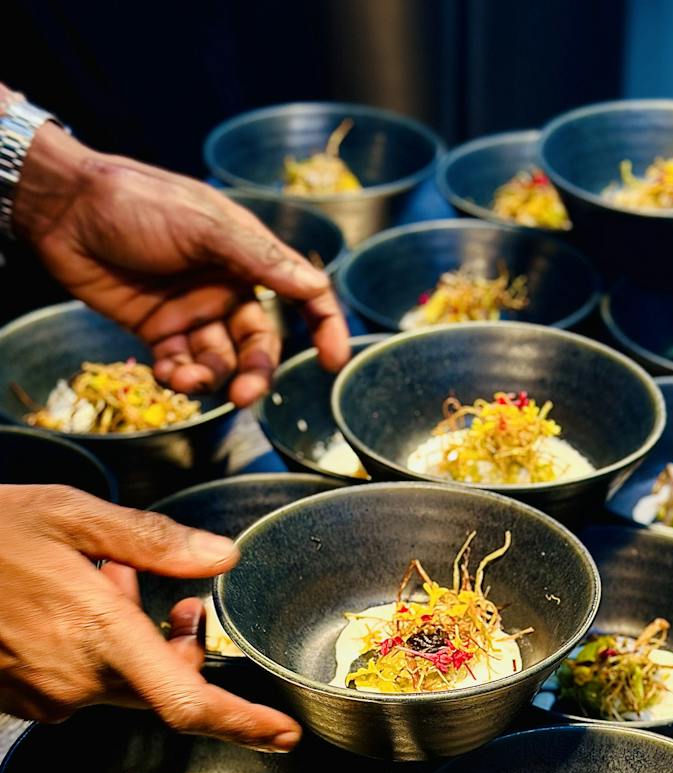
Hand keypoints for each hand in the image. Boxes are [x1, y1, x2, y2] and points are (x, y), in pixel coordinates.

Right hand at [0, 485, 301, 748]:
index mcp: (101, 637)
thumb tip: (221, 557)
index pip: (187, 701)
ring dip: (133, 639)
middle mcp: (77, 681)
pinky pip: (79, 683)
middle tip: (178, 598)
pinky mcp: (20, 699)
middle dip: (182, 647)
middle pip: (162, 686)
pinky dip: (93, 649)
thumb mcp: (69, 515)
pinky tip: (70, 603)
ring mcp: (44, 696)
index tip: (284, 735)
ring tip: (105, 581)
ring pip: (120, 681)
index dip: (242, 723)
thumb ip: (152, 542)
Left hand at [11, 119, 349, 405]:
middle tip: (245, 395)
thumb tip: (316, 287)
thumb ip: (260, 260)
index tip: (334, 360)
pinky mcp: (158, 331)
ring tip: (188, 380)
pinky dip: (180, 377)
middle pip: (258, 344)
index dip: (324, 326)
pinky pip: (182, 366)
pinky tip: (168, 374)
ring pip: (221, 361)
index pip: (301, 295)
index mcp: (248, 257)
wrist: (62, 208)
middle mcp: (226, 287)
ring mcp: (192, 312)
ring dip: (212, 379)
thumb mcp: (205, 226)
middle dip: (255, 373)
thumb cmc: (137, 202)